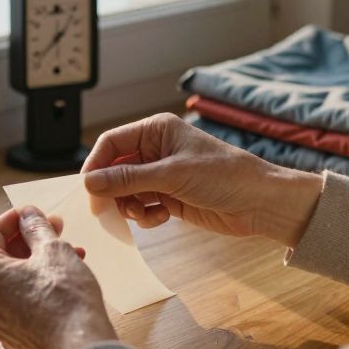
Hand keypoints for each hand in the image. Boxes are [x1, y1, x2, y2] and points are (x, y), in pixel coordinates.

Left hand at [0, 207, 116, 348]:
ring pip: (14, 281)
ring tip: (71, 253)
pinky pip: (20, 302)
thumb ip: (36, 227)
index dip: (14, 218)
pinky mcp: (13, 336)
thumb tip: (27, 214)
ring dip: (38, 262)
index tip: (35, 213)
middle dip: (30, 240)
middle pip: (2, 257)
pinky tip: (64, 280)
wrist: (81, 348)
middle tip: (57, 229)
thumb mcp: (53, 250)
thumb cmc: (66, 296)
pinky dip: (37, 287)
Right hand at [81, 113, 322, 245]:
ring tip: (144, 214)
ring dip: (129, 205)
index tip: (88, 190)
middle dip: (111, 190)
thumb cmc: (224, 176)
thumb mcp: (172, 175)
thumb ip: (128, 179)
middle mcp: (156, 150)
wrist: (260, 203)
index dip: (96, 165)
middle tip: (108, 211)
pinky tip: (161, 218)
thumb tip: (90, 182)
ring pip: (126, 190)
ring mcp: (163, 175)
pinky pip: (142, 205)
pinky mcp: (170, 197)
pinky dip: (145, 215)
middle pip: (115, 169)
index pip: (112, 144)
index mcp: (157, 130)